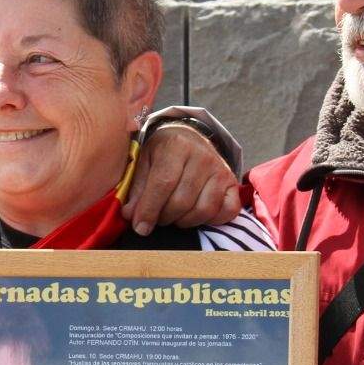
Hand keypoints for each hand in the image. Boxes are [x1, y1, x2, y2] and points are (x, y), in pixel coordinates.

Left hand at [125, 123, 240, 235]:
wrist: (190, 138)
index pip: (163, 183)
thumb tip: (131, 216)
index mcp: (176, 146)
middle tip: (157, 218)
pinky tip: (196, 215)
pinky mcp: (232, 183)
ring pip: (203, 210)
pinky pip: (228, 212)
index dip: (150, 209)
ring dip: (184, 222)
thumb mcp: (144, 162)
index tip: (140, 227)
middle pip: (182, 201)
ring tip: (174, 216)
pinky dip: (212, 221)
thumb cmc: (163, 153)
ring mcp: (221, 170)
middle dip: (164, 217)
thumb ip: (137, 190)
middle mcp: (202, 156)